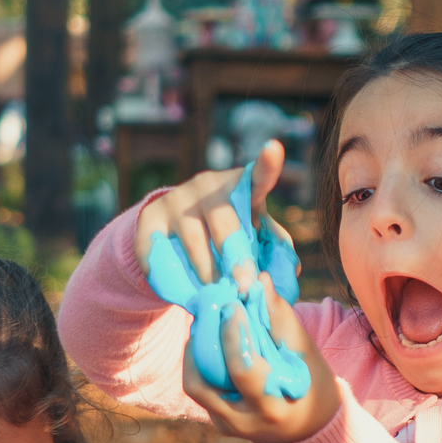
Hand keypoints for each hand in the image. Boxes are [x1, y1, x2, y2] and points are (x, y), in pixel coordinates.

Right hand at [134, 139, 294, 292]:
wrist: (173, 228)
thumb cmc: (226, 231)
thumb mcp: (251, 232)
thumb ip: (273, 245)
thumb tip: (291, 269)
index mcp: (241, 187)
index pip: (258, 176)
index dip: (268, 164)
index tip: (275, 149)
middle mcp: (208, 186)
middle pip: (225, 222)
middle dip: (237, 259)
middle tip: (244, 286)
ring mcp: (176, 199)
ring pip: (194, 241)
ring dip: (207, 273)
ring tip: (215, 293)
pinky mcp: (150, 217)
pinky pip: (160, 250)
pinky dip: (172, 273)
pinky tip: (179, 284)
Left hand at [181, 270, 342, 442]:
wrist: (311, 424)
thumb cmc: (312, 382)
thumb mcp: (304, 352)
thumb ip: (279, 317)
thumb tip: (259, 280)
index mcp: (272, 407)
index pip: (241, 370)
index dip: (232, 334)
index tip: (232, 305)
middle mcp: (245, 423)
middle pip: (203, 383)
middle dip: (203, 341)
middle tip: (210, 311)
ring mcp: (228, 426)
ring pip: (194, 386)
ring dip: (194, 353)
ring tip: (207, 326)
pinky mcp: (219, 422)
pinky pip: (200, 389)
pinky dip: (201, 362)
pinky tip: (210, 341)